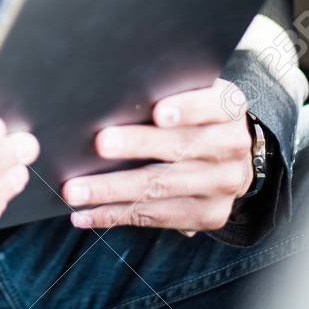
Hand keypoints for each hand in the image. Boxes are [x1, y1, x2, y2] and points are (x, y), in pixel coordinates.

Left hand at [60, 78, 254, 232]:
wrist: (233, 158)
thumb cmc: (195, 114)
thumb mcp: (194, 93)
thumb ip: (166, 90)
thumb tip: (115, 94)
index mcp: (228, 109)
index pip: (211, 106)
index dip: (186, 109)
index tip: (158, 112)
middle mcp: (231, 147)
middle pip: (180, 148)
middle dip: (137, 145)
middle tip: (100, 144)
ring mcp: (222, 185)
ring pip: (161, 187)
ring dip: (112, 190)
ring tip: (75, 191)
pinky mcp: (208, 215)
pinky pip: (156, 217)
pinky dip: (115, 215)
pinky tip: (85, 214)